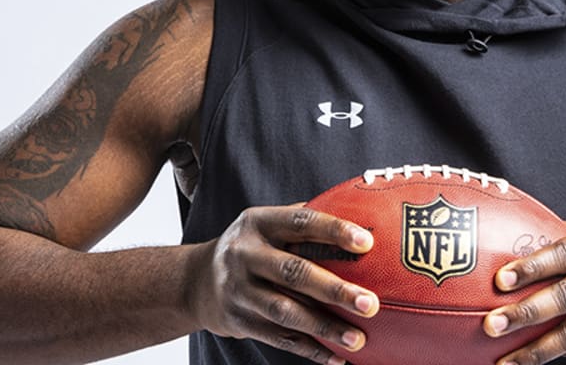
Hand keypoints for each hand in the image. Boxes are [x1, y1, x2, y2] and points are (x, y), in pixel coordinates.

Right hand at [188, 205, 379, 363]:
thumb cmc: (253, 247)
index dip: (334, 230)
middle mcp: (244, 254)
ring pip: (286, 312)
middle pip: (294, 272)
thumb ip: (306, 221)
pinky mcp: (239, 321)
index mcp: (258, 222)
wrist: (195, 281)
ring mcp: (239, 290)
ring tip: (359, 339)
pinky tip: (337, 357)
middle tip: (370, 303)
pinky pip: (279, 338)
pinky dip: (310, 350)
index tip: (368, 242)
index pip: (301, 222)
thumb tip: (367, 215)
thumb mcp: (268, 225)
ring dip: (325, 327)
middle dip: (335, 289)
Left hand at [482, 225, 565, 364]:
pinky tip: (530, 360)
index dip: (532, 267)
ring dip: (538, 349)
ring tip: (505, 360)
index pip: (564, 254)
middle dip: (526, 312)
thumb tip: (502, 235)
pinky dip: (558, 355)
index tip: (501, 280)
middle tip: (492, 324)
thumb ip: (558, 237)